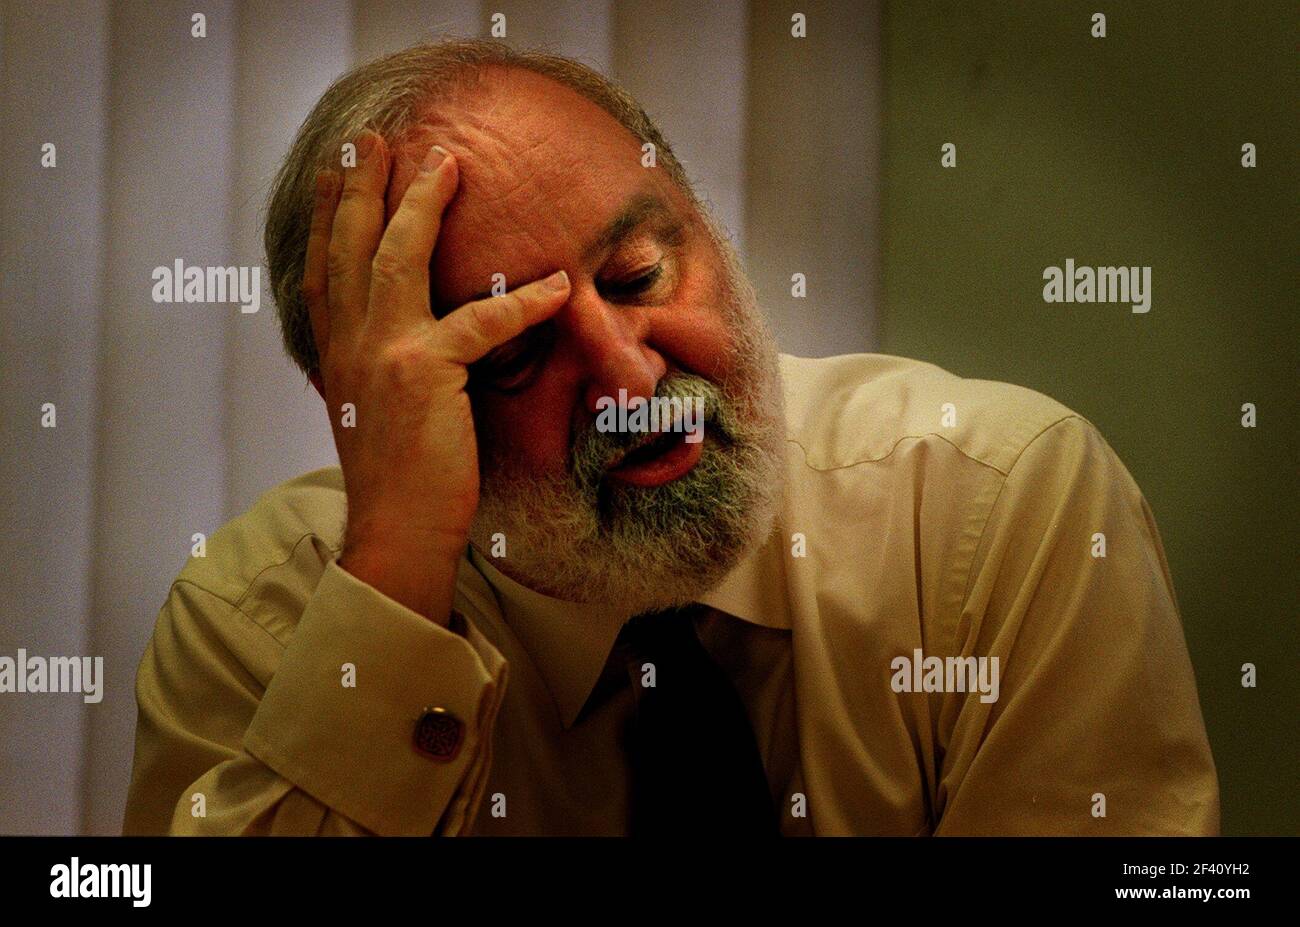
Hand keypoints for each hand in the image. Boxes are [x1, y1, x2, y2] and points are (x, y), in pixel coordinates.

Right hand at [302, 130, 570, 622]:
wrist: (396, 533)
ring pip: (397, 258)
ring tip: (447, 163)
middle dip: (361, 186)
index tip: (331, 173)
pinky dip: (524, 301)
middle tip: (375, 138)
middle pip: (349, 246)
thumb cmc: (399, 479)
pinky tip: (557, 284)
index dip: (325, 216)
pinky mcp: (425, 374)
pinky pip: (482, 321)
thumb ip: (380, 368)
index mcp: (337, 353)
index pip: (324, 269)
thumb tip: (403, 346)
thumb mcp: (374, 411)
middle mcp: (349, 344)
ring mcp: (383, 354)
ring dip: (422, 204)